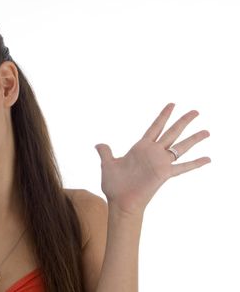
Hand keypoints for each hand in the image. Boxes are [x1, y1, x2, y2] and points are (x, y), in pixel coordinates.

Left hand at [95, 103, 210, 215]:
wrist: (120, 202)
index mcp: (140, 148)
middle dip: (183, 121)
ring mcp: (160, 163)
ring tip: (207, 131)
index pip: (155, 127)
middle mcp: (153, 153)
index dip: (163, 115)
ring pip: (181, 147)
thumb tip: (99, 144)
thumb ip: (105, 153)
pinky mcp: (164, 174)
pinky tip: (208, 158)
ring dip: (194, 139)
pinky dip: (195, 163)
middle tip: (196, 111)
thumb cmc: (114, 186)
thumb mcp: (108, 165)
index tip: (172, 104)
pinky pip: (183, 167)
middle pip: (172, 132)